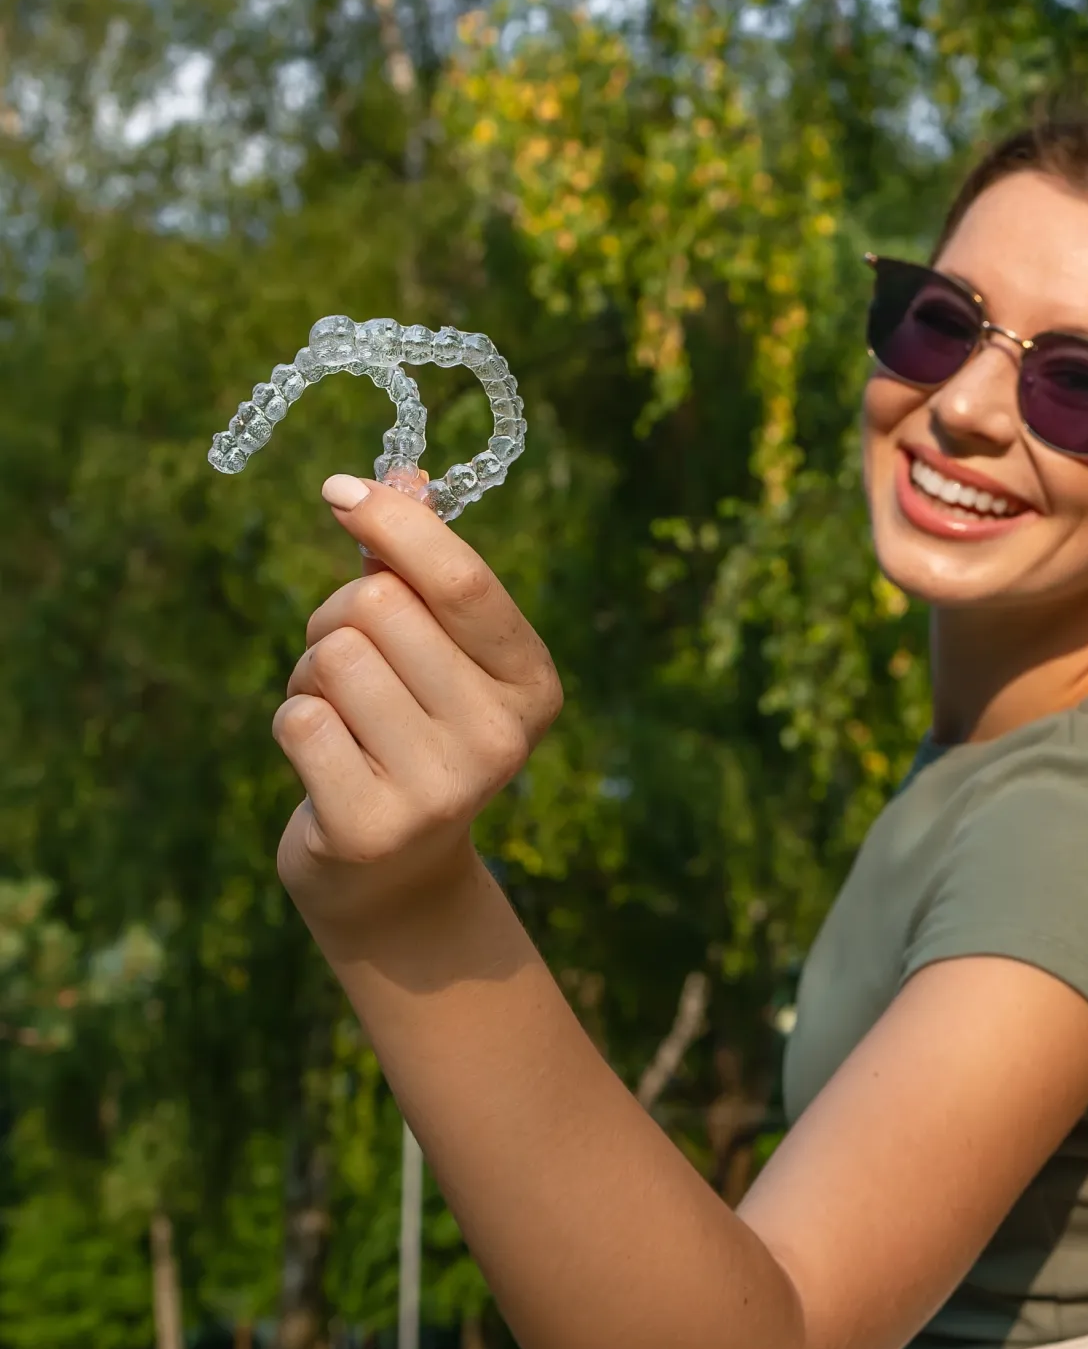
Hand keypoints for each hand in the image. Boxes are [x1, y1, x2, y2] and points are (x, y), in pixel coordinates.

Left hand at [272, 474, 562, 930]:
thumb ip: (419, 568)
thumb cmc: (408, 731)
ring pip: (332, 657)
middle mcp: (502, 737)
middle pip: (378, 606)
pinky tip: (324, 759)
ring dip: (311, 675)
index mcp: (532, 684)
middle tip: (347, 662)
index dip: (397, 524)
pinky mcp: (375, 826)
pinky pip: (298, 720)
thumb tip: (403, 475)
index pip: (464, 581)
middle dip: (337, 616)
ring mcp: (444, 787)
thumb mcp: (432, 651)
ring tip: (340, 716)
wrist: (393, 873)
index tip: (338, 490)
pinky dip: (293, 723)